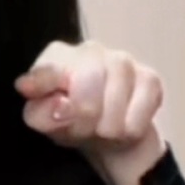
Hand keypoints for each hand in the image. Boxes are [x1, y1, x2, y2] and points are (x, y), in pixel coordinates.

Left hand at [15, 40, 165, 171]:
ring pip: (114, 105)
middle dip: (83, 120)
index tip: (34, 95)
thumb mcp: (46, 122)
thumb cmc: (71, 120)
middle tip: (80, 130)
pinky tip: (123, 124)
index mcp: (57, 56)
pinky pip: (137, 117)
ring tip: (101, 129)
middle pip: (86, 89)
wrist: (110, 134)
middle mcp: (90, 49)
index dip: (43, 85)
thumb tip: (59, 106)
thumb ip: (42, 114)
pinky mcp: (150, 78)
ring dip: (106, 129)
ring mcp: (122, 60)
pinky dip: (129, 130)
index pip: (50, 67)